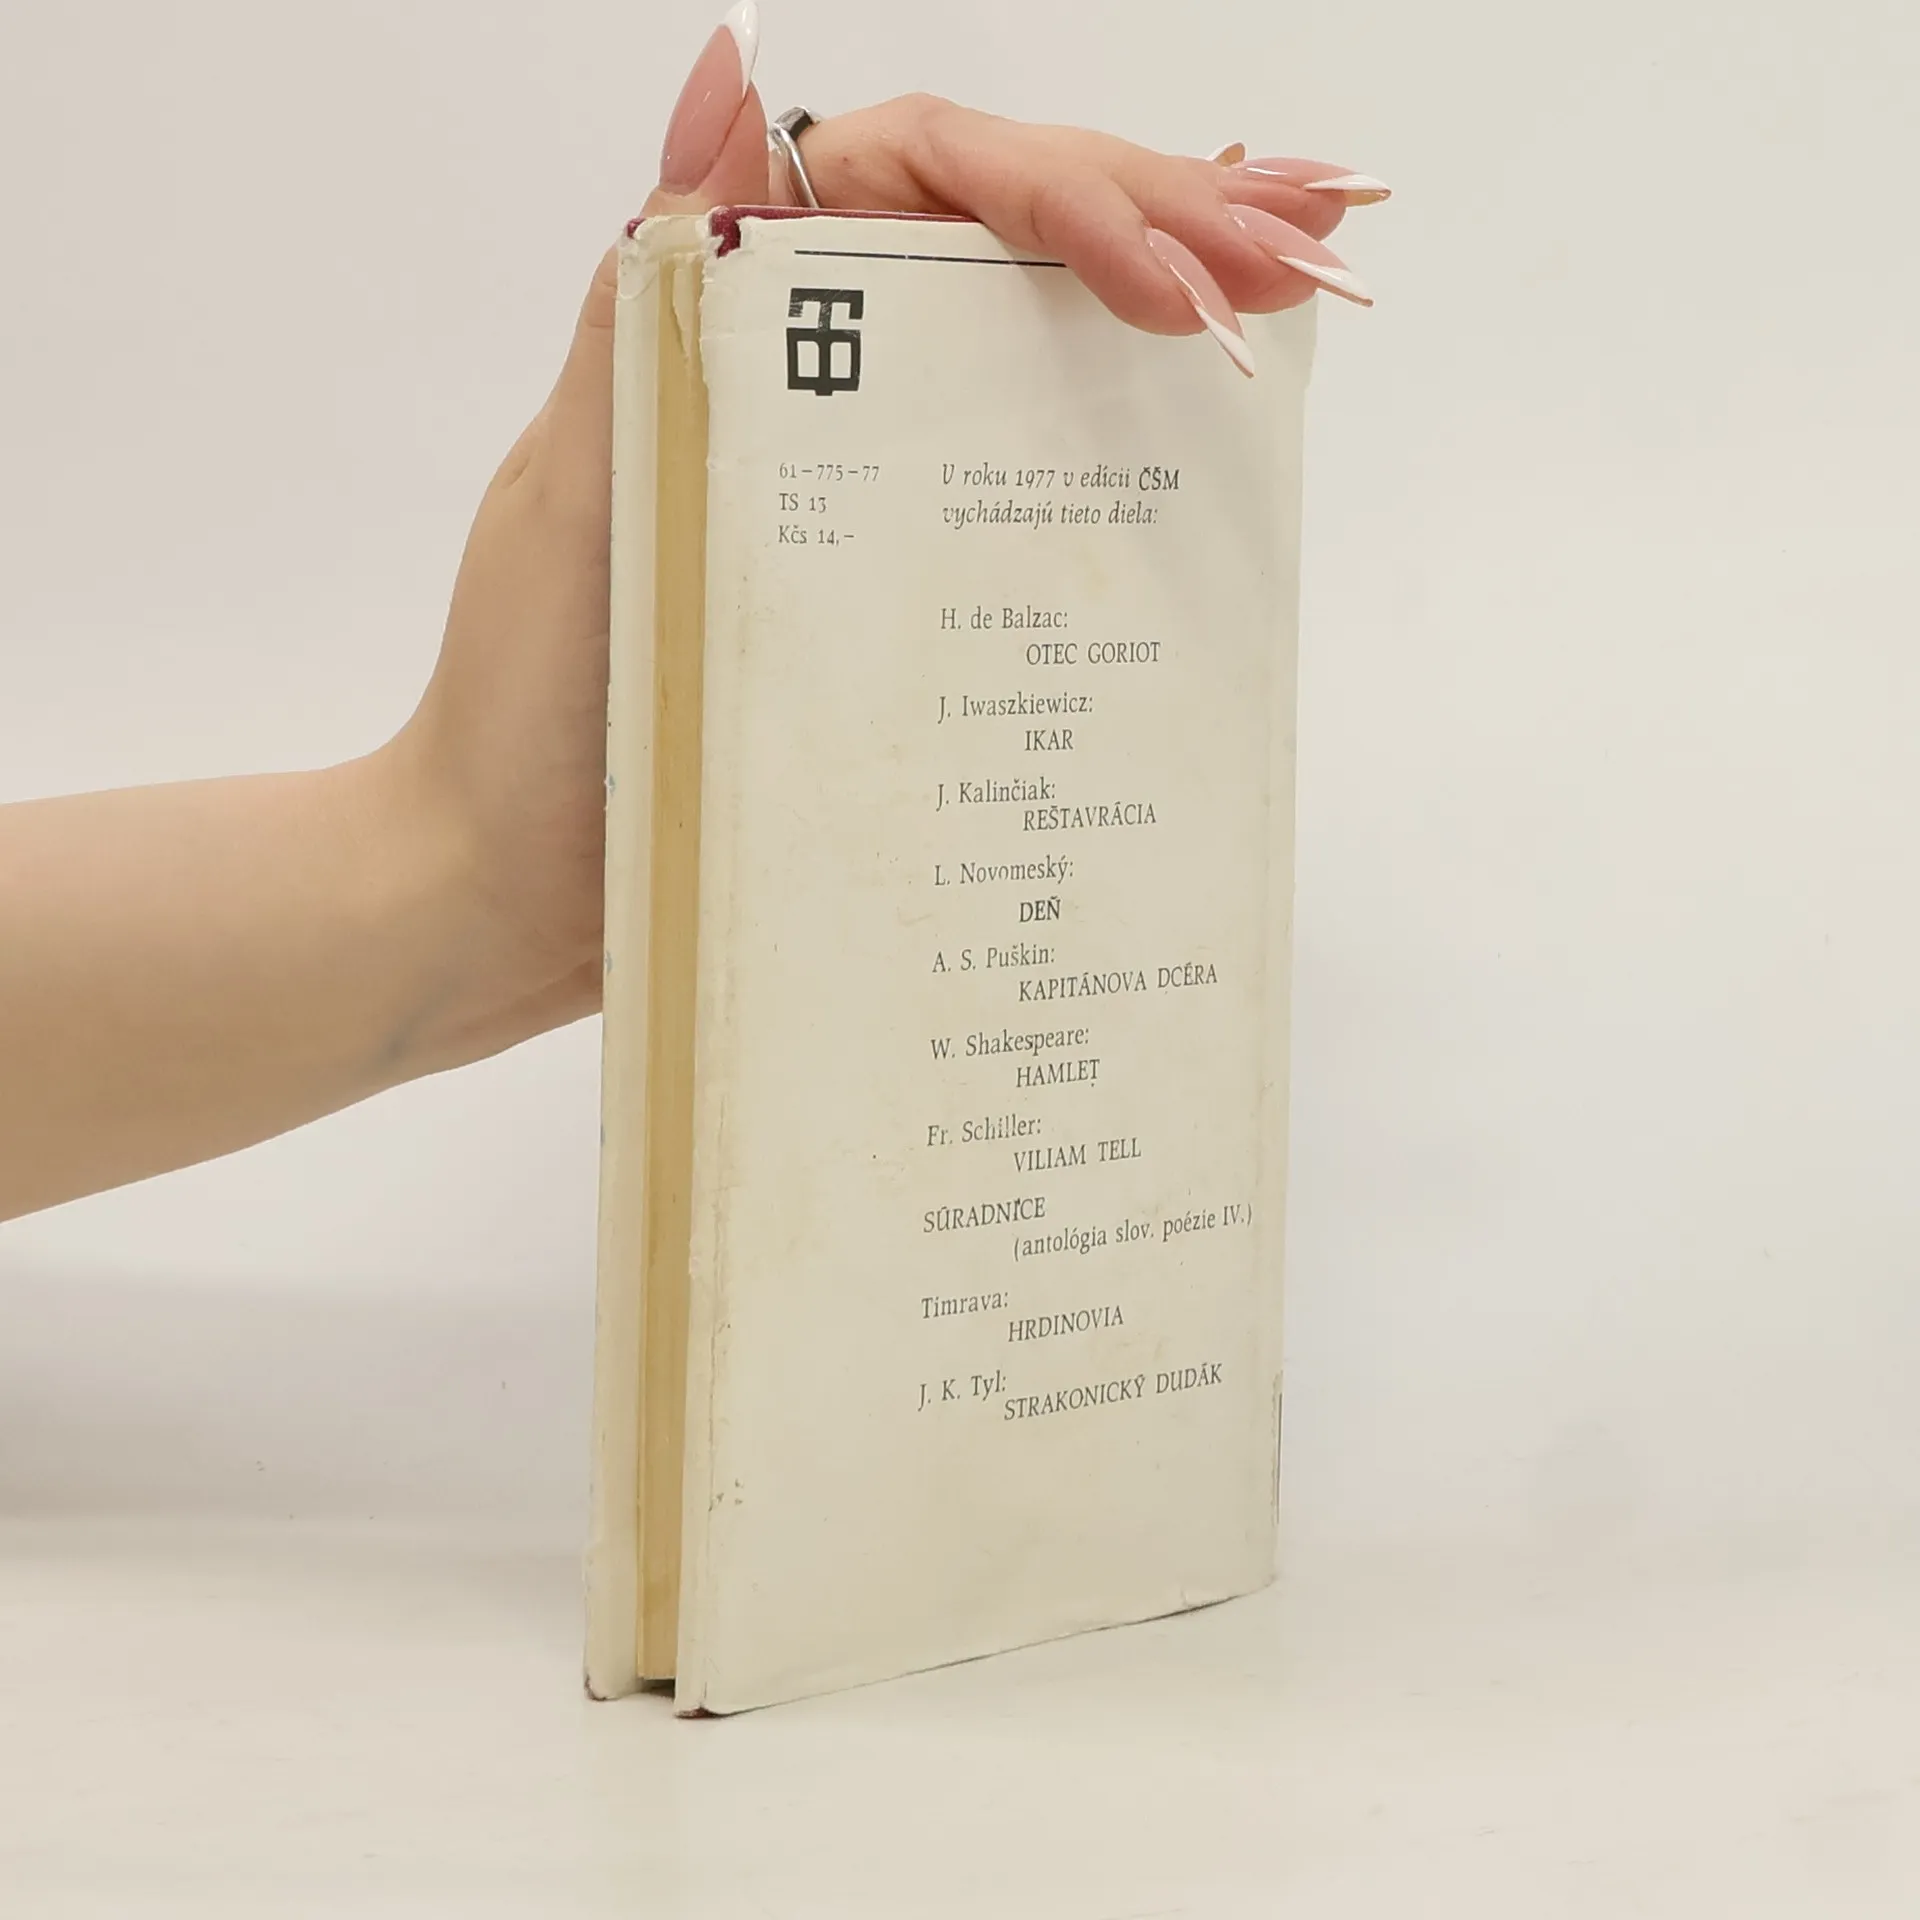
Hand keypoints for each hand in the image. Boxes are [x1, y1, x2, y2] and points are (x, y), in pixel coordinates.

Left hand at [398, 3, 1390, 1054]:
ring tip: (1302, 283)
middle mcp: (807, 374)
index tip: (1183, 284)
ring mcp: (858, 470)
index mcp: (735, 320)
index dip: (1070, 198)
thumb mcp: (582, 481)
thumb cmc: (528, 702)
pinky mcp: (887, 573)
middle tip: (1313, 247)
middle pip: (1003, 241)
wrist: (508, 889)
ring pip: (1026, 338)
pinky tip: (1211, 406)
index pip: (925, 181)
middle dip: (1165, 221)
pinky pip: (1010, 467)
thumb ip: (658, 296)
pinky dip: (1116, 426)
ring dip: (1168, 293)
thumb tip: (729, 70)